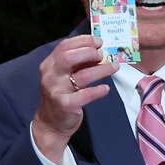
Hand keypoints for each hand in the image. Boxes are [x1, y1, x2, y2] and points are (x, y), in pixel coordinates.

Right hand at [32, 35, 117, 162]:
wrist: (51, 124)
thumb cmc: (61, 96)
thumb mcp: (63, 76)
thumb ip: (76, 64)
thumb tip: (98, 51)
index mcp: (50, 64)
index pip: (64, 46)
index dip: (83, 41)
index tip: (99, 41)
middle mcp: (51, 75)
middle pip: (69, 57)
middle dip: (89, 52)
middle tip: (104, 54)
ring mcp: (57, 90)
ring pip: (82, 75)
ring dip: (101, 69)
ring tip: (114, 67)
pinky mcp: (65, 105)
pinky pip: (85, 95)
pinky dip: (97, 91)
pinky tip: (106, 88)